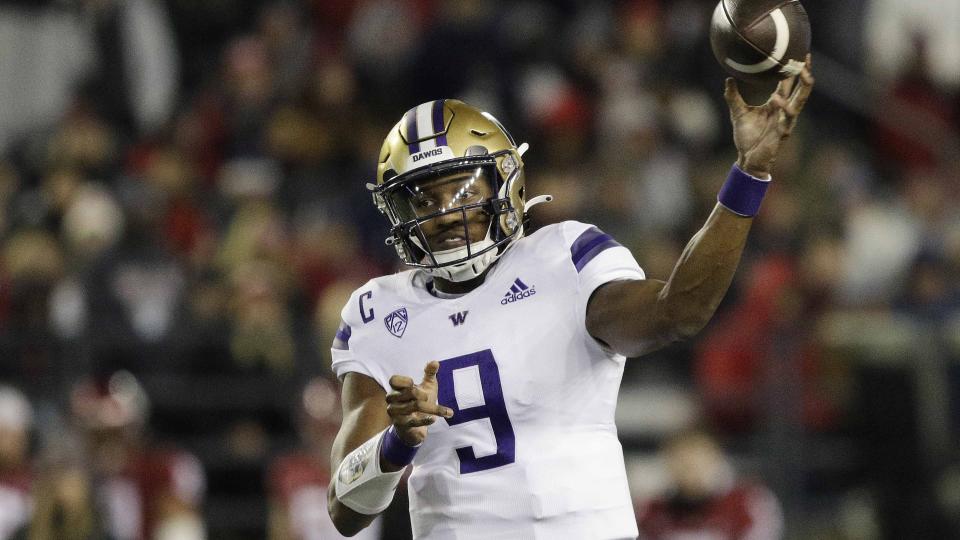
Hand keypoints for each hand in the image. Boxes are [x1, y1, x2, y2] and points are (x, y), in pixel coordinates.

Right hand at [386, 361, 452, 445]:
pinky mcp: (401, 425)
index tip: (413, 383)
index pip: (393, 380)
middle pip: (409, 392)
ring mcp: (396, 413)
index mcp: (396, 389)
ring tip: (444, 411)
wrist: (414, 427)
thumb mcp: (427, 387)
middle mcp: (392, 400)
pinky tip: (435, 419)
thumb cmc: (420, 401)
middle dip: (422, 394)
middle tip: (428, 397)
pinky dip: (426, 420)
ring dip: (432, 408)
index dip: (405, 381)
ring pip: (415, 406)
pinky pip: (414, 421)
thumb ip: (429, 374)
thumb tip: (435, 362)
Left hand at [725, 54, 814, 177]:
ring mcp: (786, 121)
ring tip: (803, 72)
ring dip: (804, 86)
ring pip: (800, 101)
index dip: (794, 70)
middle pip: (801, 89)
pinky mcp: (783, 132)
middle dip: (806, 74)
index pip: (788, 83)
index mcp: (777, 104)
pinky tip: (778, 98)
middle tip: (806, 58)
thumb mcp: (738, 112)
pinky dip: (783, 107)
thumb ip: (733, 96)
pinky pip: (787, 118)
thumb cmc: (746, 137)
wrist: (747, 159)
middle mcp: (785, 110)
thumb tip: (728, 78)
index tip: (798, 53)